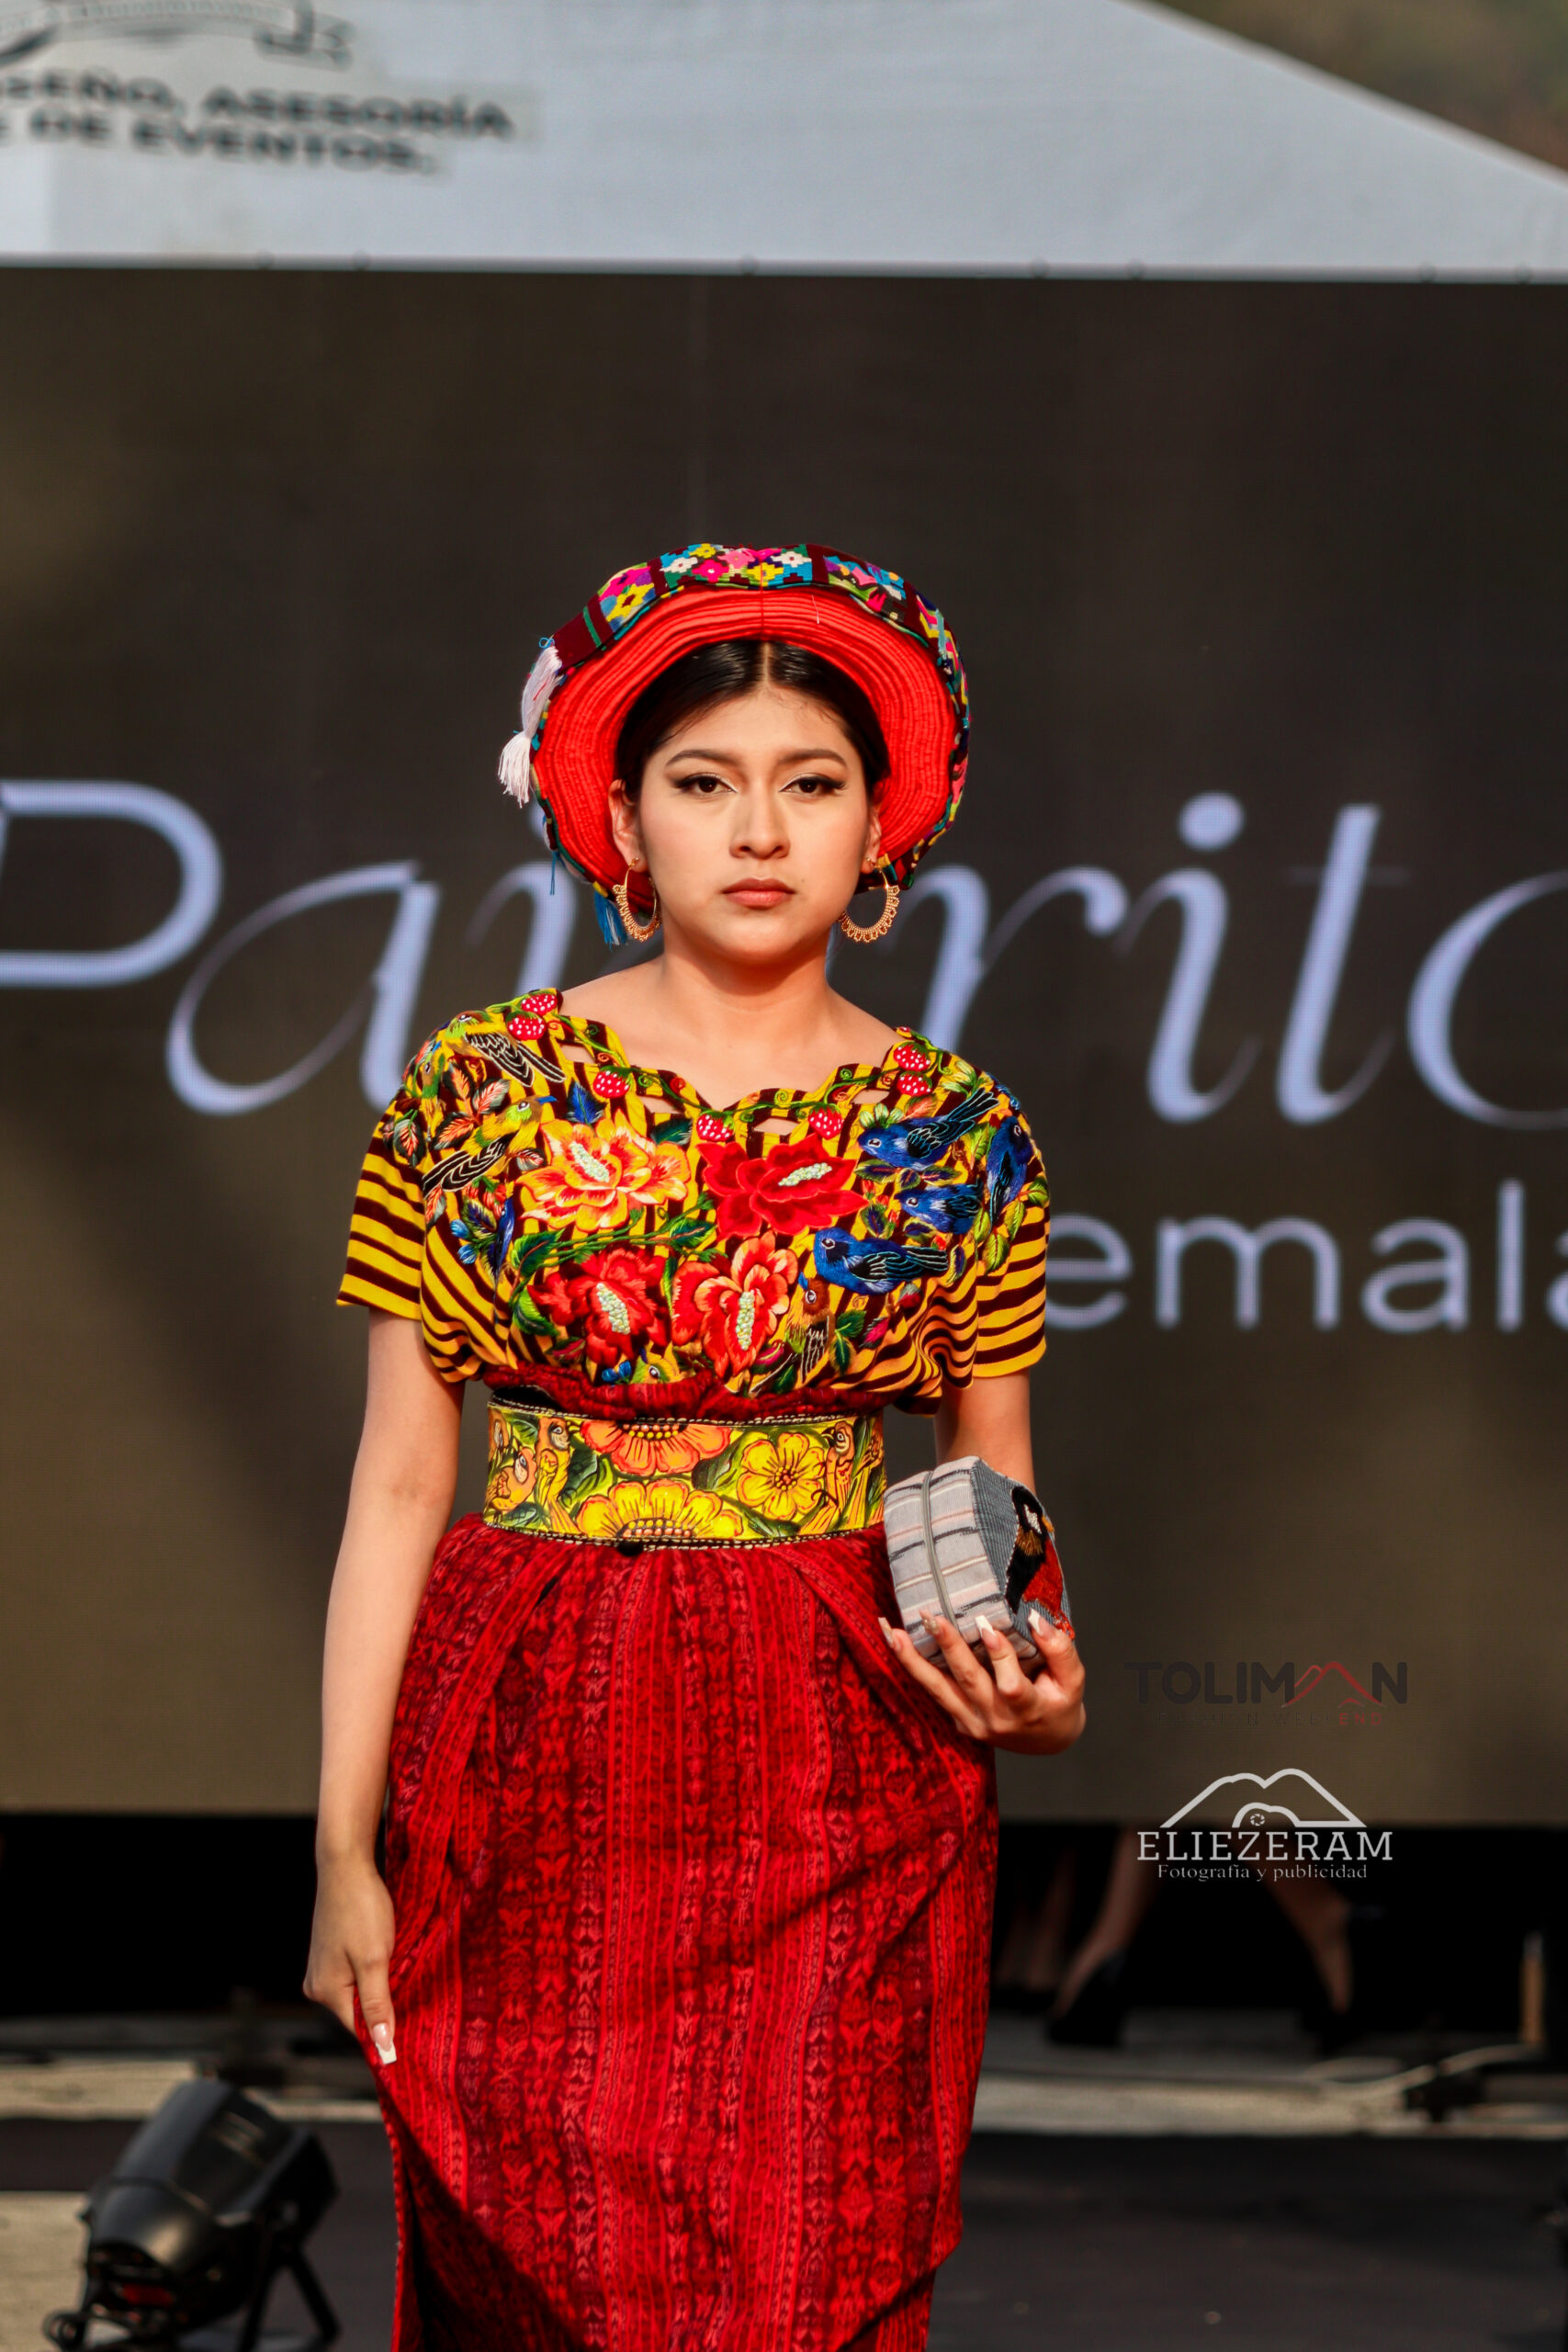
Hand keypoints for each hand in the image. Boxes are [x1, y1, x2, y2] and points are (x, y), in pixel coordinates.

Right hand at [304, 1850, 397, 2065]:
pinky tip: (387, 1955)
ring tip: (400, 1967)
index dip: (387, 2030)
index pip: (359, 2029)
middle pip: (358, 2010)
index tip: (414, 2030)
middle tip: (413, 1991)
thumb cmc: (361, 1909)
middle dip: (385, 2004)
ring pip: (358, 1991)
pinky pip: (354, 1975)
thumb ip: (377, 2004)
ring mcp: (321, 1968)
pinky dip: (372, 1970)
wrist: (345, 1865)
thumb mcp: (374, 1959)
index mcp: (325, 1992)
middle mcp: (317, 1985)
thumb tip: (382, 2046)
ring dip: (380, 1985)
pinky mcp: (329, 1953)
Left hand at [878, 1608, 1085, 1754]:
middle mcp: (995, 1720)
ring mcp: (972, 1722)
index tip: (987, 1626)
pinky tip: (895, 1642)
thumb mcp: (1073, 1680)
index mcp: (1027, 1710)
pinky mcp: (957, 1720)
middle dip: (949, 1648)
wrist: (1045, 1740)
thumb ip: (1060, 1650)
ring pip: (938, 1690)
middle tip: (932, 1618)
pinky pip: (933, 1692)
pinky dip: (912, 1668)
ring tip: (893, 1632)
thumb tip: (1035, 1619)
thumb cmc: (1060, 1704)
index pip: (1011, 1686)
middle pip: (968, 1682)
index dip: (999, 1657)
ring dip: (913, 1660)